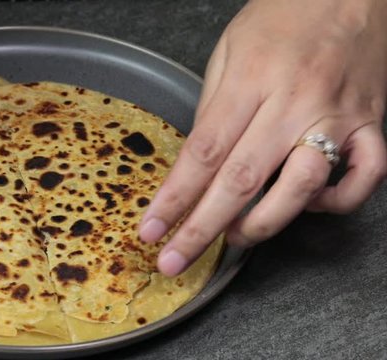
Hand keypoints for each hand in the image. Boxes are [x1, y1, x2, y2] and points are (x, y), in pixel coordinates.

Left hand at [140, 0, 386, 275]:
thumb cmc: (282, 17)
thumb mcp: (228, 51)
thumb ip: (212, 107)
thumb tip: (198, 163)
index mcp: (250, 80)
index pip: (203, 153)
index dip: (174, 199)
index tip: (151, 230)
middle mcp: (293, 102)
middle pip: (240, 180)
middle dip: (201, 229)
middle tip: (174, 261)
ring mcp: (336, 115)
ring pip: (302, 187)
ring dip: (264, 223)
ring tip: (235, 237)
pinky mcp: (372, 123)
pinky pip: (365, 177)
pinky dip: (337, 202)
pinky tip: (309, 205)